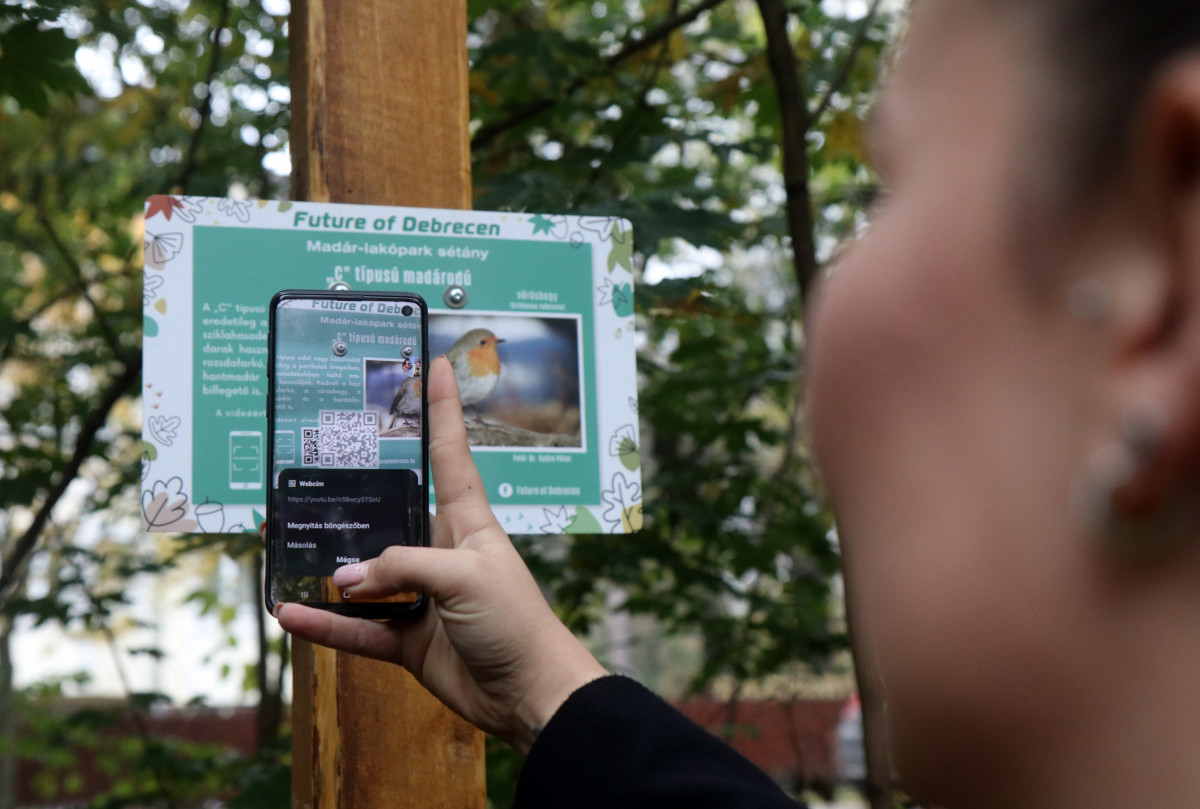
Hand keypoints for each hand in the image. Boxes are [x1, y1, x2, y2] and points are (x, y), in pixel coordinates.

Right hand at [275, 356, 606, 752]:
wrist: (531, 694)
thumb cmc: (517, 621)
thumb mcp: (466, 576)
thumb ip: (403, 567)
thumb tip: (346, 577)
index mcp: (468, 523)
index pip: (451, 454)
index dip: (444, 410)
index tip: (436, 365)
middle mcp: (442, 552)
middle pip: (390, 518)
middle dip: (354, 502)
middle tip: (310, 478)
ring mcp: (423, 596)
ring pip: (365, 577)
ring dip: (329, 572)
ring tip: (285, 551)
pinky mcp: (410, 639)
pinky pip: (358, 628)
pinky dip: (326, 624)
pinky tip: (292, 615)